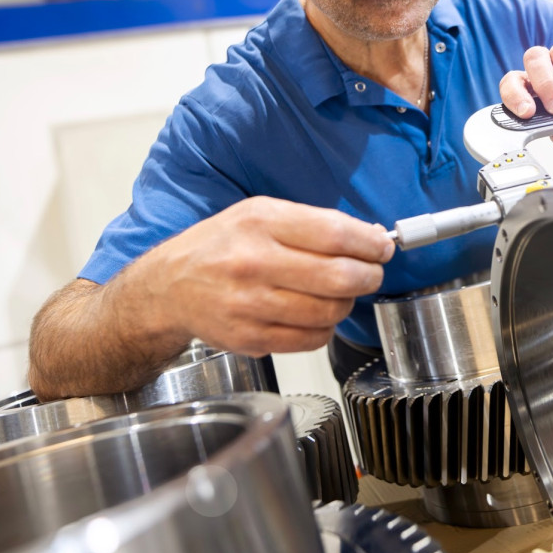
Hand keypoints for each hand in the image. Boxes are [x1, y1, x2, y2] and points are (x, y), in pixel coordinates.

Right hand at [115, 197, 393, 355]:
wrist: (169, 287)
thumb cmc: (219, 247)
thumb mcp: (259, 214)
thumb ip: (312, 223)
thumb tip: (369, 238)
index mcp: (259, 223)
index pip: (334, 233)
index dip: (370, 243)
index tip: (383, 248)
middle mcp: (252, 263)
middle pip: (339, 276)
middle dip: (368, 276)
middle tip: (370, 273)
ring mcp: (249, 305)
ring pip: (330, 311)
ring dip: (346, 303)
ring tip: (339, 293)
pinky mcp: (250, 338)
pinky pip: (311, 338)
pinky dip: (324, 328)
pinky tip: (315, 314)